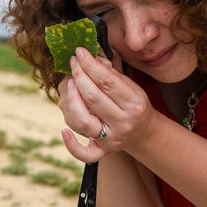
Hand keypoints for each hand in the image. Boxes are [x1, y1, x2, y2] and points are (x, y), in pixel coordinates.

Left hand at [57, 47, 152, 162]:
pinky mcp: (103, 152)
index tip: (79, 52)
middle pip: (93, 98)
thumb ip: (110, 73)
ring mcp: (112, 139)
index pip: (107, 81)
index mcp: (134, 103)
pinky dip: (72, 145)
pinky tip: (63, 131)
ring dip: (71, 101)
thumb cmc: (132, 103)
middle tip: (72, 63)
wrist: (142, 132)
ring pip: (84, 122)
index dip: (90, 64)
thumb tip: (88, 58)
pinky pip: (85, 154)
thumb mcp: (130, 86)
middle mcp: (123, 122)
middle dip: (78, 77)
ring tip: (69, 85)